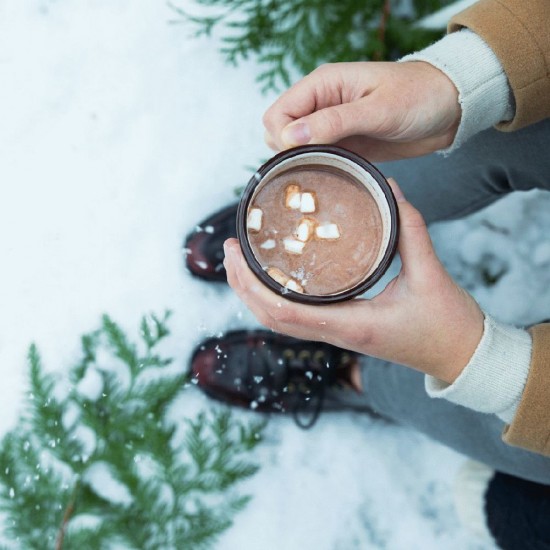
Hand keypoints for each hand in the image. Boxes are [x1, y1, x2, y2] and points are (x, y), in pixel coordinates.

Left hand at [223, 179, 483, 383]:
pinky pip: (297, 319)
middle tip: (229, 250)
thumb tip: (389, 189)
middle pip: (269, 318)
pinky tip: (274, 277)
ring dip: (254, 294)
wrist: (462, 358)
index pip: (283, 310)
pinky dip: (276, 299)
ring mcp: (338, 335)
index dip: (251, 283)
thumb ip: (410, 228)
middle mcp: (337, 333)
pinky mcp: (344, 330)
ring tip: (241, 262)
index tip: (236, 252)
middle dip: (242, 286)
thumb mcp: (431, 273)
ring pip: (279, 322)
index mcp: (351, 324)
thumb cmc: (448, 325)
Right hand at [263, 61, 460, 161]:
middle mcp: (321, 104)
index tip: (303, 155)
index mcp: (323, 85)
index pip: (278, 114)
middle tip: (315, 167)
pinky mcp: (344, 143)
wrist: (449, 108)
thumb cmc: (419, 96)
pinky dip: (319, 169)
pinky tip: (332, 178)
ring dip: (303, 163)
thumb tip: (290, 137)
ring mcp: (331, 125)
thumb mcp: (377, 109)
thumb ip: (333, 122)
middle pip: (280, 132)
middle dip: (288, 153)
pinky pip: (318, 158)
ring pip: (296, 148)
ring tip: (325, 174)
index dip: (282, 138)